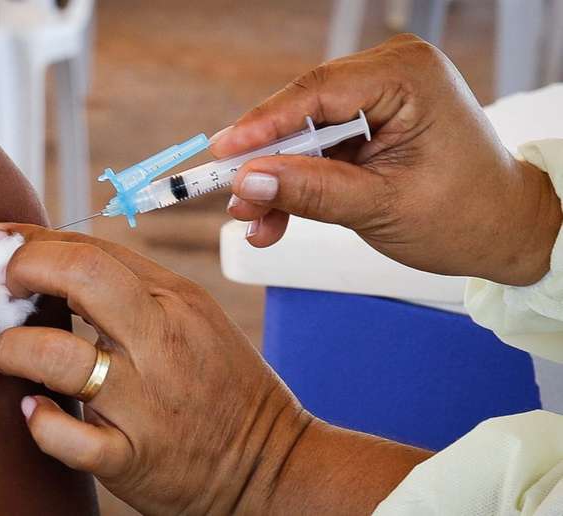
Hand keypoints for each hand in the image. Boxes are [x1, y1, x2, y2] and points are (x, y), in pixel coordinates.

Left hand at [0, 224, 309, 514]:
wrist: (271, 463)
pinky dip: (40, 423)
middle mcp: (161, 342)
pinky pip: (68, 438)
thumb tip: (58, 263)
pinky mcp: (133, 458)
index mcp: (176, 301)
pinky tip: (34, 412)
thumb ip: (132, 290)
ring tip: (11, 355)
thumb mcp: (192, 318)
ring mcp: (146, 403)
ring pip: (58, 357)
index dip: (33, 242)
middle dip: (22, 269)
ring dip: (15, 350)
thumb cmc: (222, 385)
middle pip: (81, 277)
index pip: (93, 251)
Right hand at [212, 34, 560, 285]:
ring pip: (305, 135)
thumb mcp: (380, 208)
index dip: (262, 125)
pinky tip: (275, 218)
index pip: (317, 92)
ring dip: (277, 180)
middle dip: (267, 162)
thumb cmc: (464, 216)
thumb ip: (311, 192)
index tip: (223, 154)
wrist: (503, 231)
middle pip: (303, 112)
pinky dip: (297, 184)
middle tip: (235, 199)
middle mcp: (392, 75)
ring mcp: (380, 99)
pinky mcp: (369, 124)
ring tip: (254, 223)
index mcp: (408, 78)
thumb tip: (248, 182)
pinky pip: (319, 150)